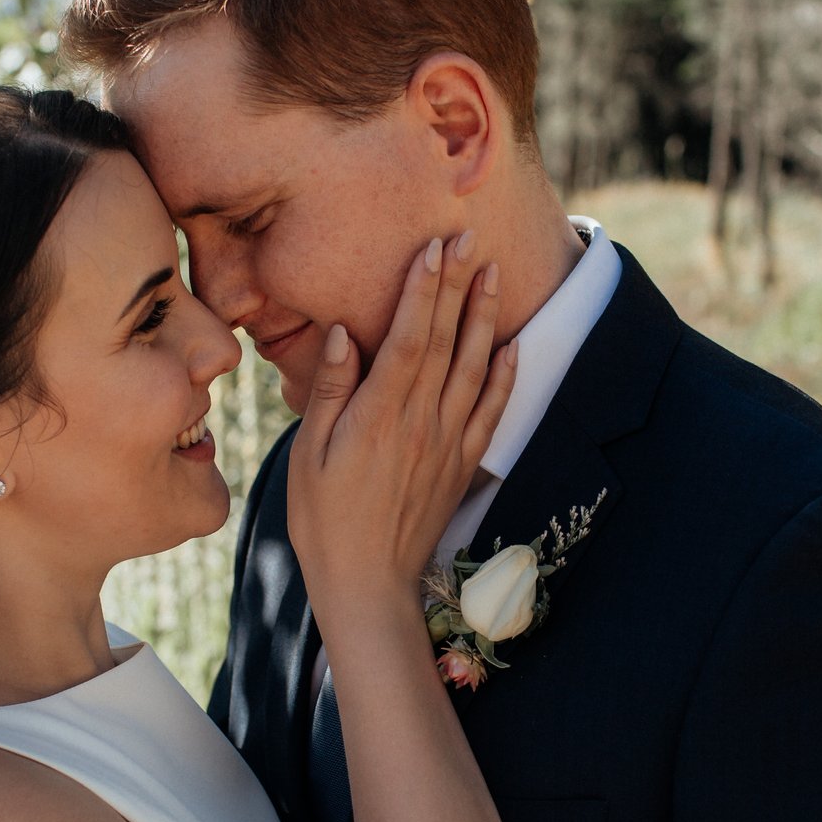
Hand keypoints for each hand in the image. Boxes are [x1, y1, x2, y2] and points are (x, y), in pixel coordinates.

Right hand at [288, 232, 516, 628]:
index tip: (432, 247)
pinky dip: (504, 376)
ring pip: (473, 368)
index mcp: (379, 416)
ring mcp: (447, 444)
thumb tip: (342, 333)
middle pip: (443, 341)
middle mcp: (421, 423)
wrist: (367, 585)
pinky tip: (512, 346)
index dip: (422, 289)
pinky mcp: (462, 465)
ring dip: (484, 318)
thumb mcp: (309, 455)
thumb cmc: (324, 521)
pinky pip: (490, 412)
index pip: (407, 338)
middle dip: (456, 285)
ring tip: (493, 272)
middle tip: (468, 237)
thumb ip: (330, 392)